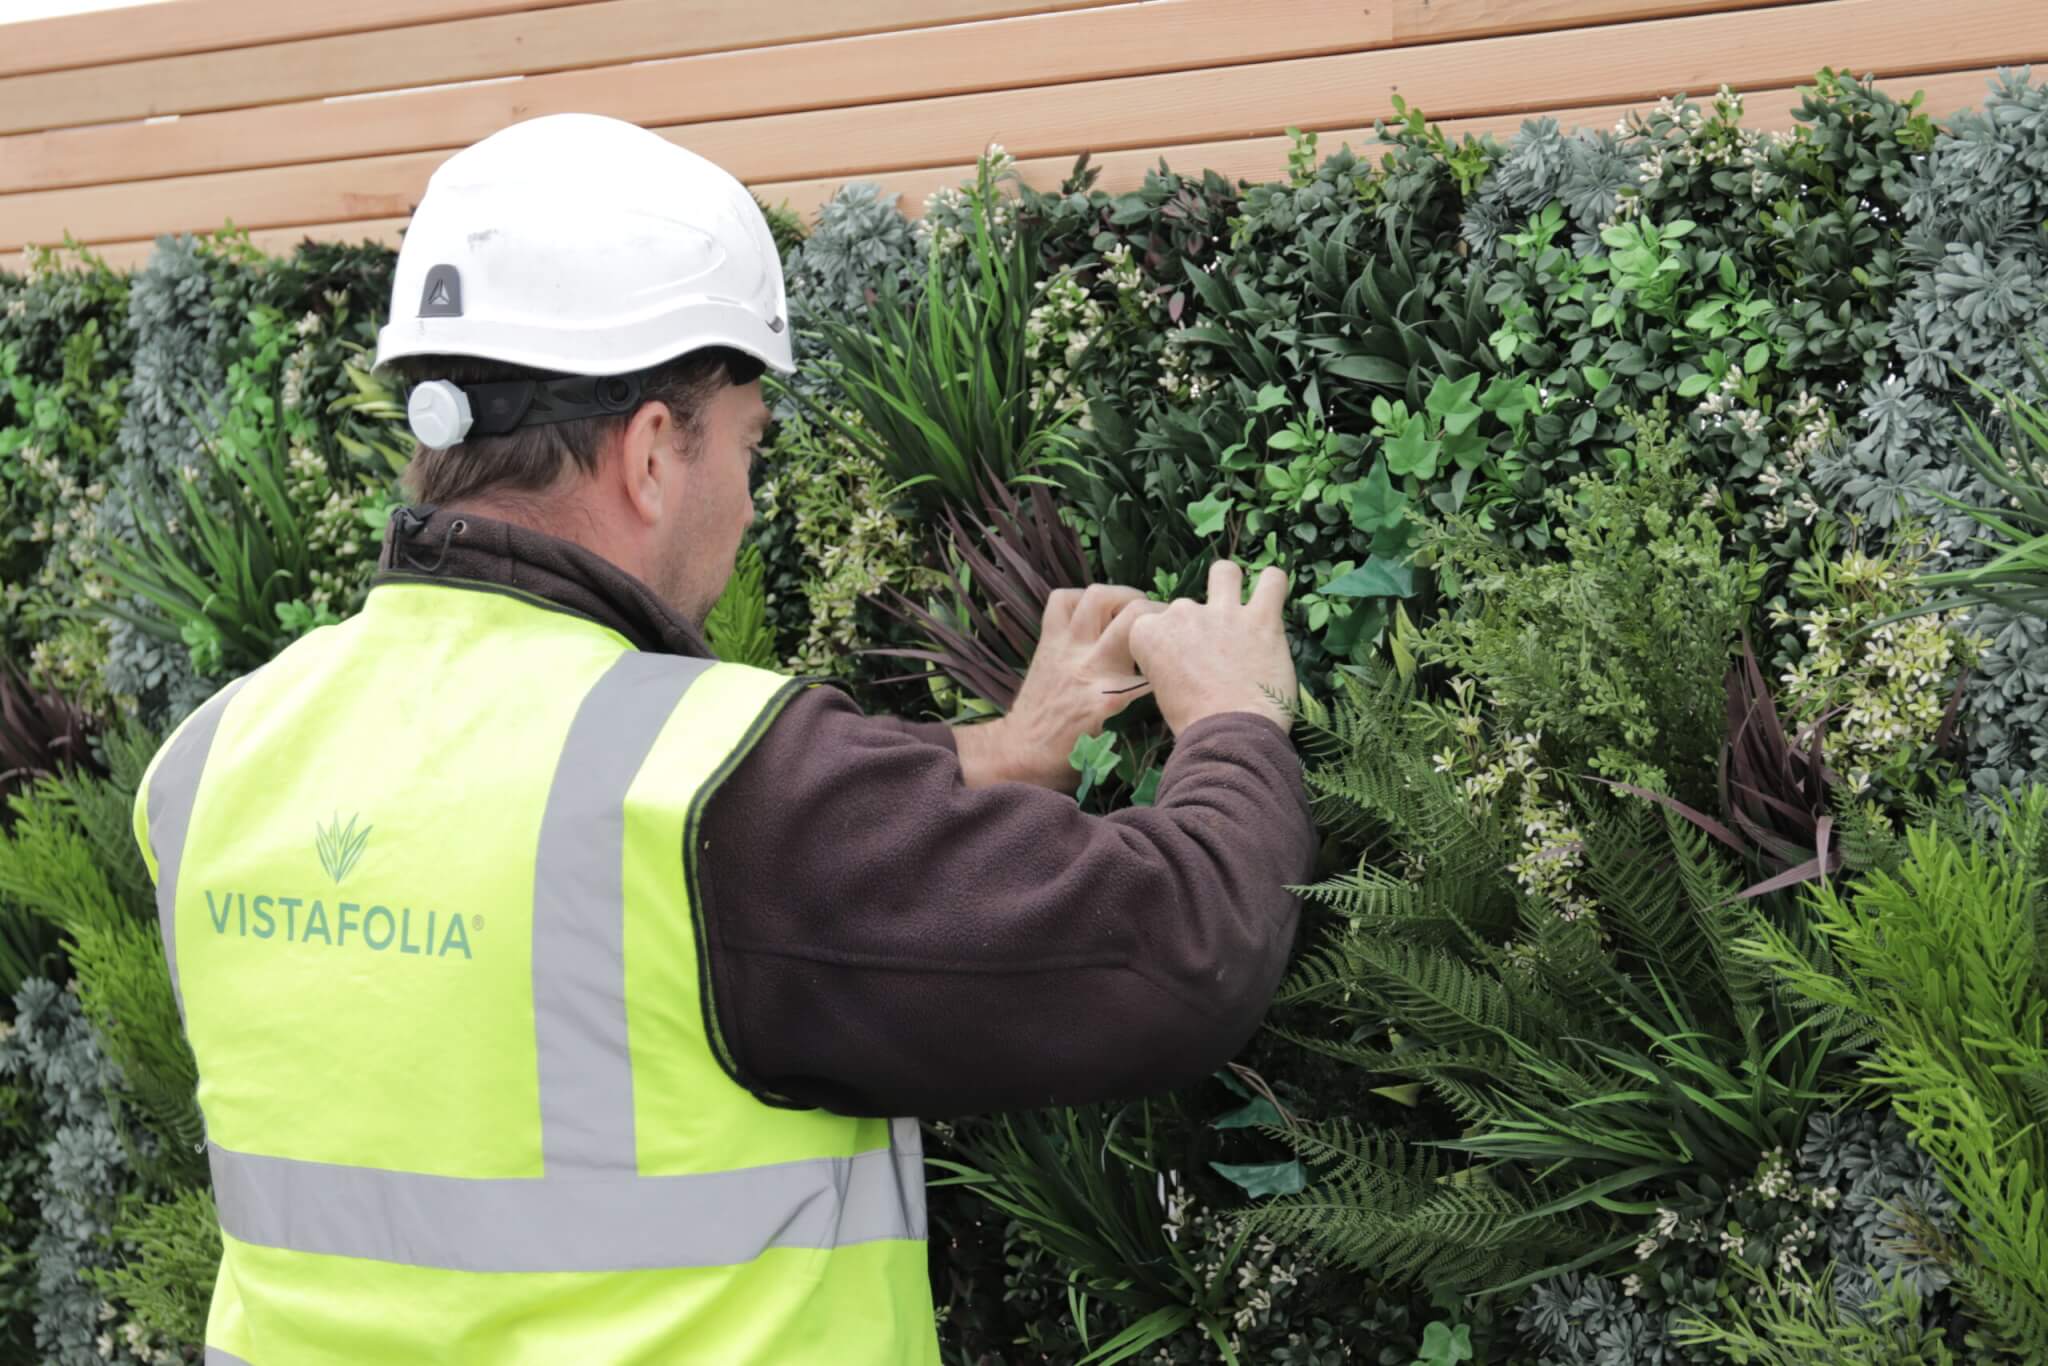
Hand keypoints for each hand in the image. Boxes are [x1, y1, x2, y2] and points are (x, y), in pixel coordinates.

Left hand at [955, 584, 1160, 790]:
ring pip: (1097, 596)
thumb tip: (1168, 679)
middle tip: (1161, 622)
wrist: (1022, 752)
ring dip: (1121, 596)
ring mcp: (1066, 648)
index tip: (1184, 649)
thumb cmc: (1072, 755)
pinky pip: (1061, 600)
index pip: (1155, 657)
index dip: (1174, 649)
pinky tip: (1093, 612)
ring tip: (1131, 609)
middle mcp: (1089, 664)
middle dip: (1155, 611)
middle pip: (1132, 615)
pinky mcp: (1048, 641)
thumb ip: (1138, 705)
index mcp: (1110, 694)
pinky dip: (1080, 597)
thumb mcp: (1116, 739)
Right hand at [1127, 561, 1296, 735]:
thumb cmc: (1195, 724)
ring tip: (1238, 604)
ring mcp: (1222, 612)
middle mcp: (1181, 614)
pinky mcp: (1262, 618)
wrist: (1230, 736)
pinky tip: (1272, 591)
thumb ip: (1167, 664)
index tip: (1179, 660)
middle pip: (1187, 606)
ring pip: (1225, 572)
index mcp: (1149, 633)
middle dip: (1198, 626)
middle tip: (1213, 655)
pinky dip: (1273, 583)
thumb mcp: (1162, 692)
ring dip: (1230, 583)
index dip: (1166, 641)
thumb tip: (1185, 661)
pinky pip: (1273, 581)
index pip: (1151, 621)